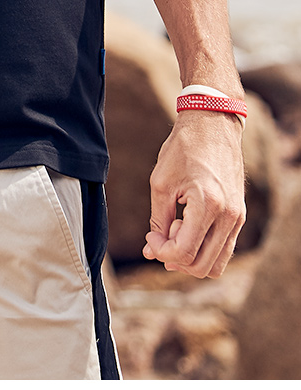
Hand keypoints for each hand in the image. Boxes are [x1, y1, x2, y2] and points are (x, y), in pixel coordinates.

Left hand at [142, 110, 245, 277]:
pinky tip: (187, 225)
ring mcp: (238, 218)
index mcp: (208, 205)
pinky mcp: (240, 215)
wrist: (213, 123)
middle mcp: (229, 216)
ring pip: (216, 264)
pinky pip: (224, 248)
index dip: (162, 252)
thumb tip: (152, 251)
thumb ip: (157, 221)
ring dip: (192, 257)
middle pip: (201, 266)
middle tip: (161, 235)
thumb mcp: (161, 183)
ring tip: (176, 229)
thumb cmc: (184, 148)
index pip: (185, 253)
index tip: (150, 236)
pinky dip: (204, 248)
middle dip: (175, 258)